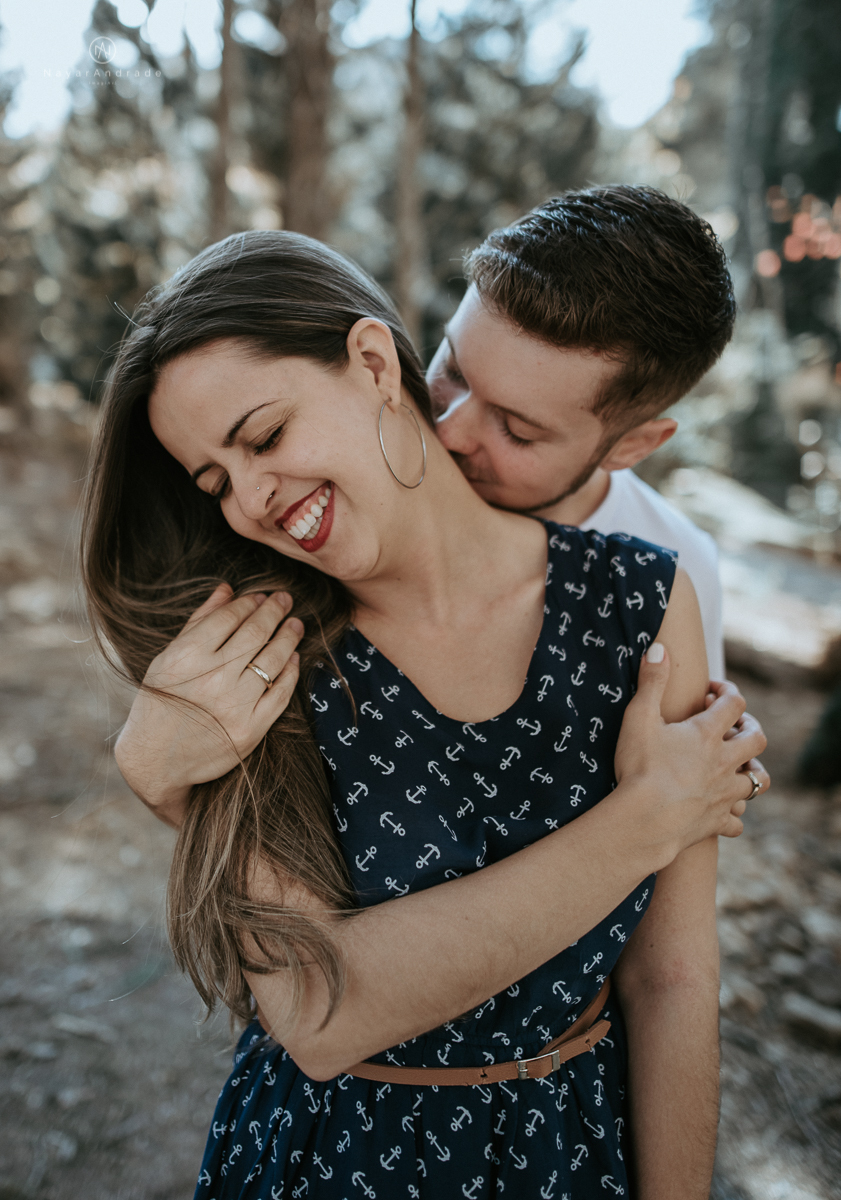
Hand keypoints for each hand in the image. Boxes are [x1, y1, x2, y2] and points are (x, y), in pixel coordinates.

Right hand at [115, 584, 302, 820]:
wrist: (156, 761)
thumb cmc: (161, 703)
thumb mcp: (168, 659)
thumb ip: (199, 622)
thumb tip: (227, 589)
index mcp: (186, 657)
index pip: (229, 618)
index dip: (249, 603)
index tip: (262, 596)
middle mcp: (212, 679)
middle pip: (255, 634)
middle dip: (274, 611)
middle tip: (286, 600)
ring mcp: (234, 706)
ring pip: (272, 660)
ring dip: (288, 638)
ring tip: (295, 625)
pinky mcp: (250, 730)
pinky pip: (280, 694)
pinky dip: (290, 673)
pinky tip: (293, 659)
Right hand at [614, 648, 767, 861]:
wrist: (645, 821)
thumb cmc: (639, 768)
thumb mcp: (638, 717)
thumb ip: (651, 681)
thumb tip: (659, 648)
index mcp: (706, 734)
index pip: (733, 702)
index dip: (726, 691)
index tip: (711, 690)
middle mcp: (724, 762)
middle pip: (756, 739)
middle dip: (749, 727)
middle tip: (732, 726)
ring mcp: (724, 793)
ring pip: (758, 781)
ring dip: (752, 771)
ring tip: (738, 766)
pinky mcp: (717, 820)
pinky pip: (738, 820)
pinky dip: (734, 813)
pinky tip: (723, 809)